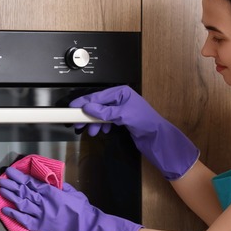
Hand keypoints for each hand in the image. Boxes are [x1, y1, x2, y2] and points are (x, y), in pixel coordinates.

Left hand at [0, 167, 142, 230]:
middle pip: (23, 191)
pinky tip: (5, 210)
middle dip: (11, 184)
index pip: (31, 182)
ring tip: (1, 190)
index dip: (19, 177)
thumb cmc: (81, 208)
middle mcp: (43, 201)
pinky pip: (24, 220)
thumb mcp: (72, 191)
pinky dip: (14, 215)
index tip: (10, 172)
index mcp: (50, 191)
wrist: (85, 225)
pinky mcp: (40, 225)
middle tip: (2, 180)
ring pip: (21, 203)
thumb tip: (53, 182)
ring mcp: (40, 213)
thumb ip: (60, 186)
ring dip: (10, 196)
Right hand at [70, 85, 199, 180]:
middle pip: (98, 104)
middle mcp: (120, 99)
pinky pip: (106, 120)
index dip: (84, 101)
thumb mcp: (123, 115)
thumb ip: (104, 112)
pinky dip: (102, 125)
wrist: (158, 138)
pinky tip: (102, 130)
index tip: (73, 107)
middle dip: (88, 114)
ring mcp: (121, 109)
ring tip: (90, 131)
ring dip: (94, 122)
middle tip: (77, 122)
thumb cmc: (146, 122)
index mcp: (122, 92)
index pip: (98, 96)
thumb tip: (88, 108)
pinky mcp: (122, 119)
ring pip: (101, 113)